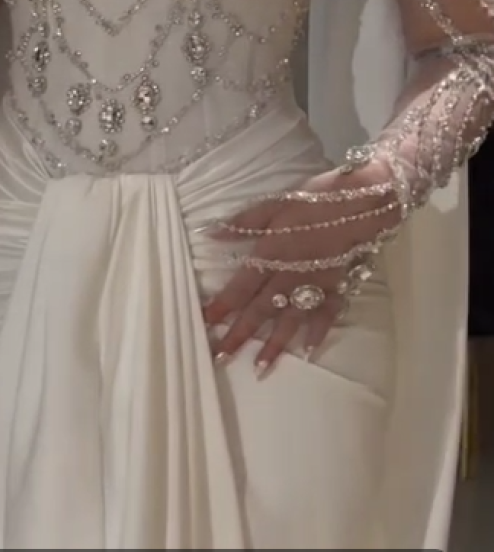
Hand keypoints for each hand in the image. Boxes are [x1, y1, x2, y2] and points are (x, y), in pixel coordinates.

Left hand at [203, 164, 398, 374]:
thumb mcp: (273, 203)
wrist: (362, 202)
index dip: (222, 305)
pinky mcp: (337, 286)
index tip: (205, 323)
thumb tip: (212, 234)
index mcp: (271, 254)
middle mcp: (289, 276)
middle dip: (239, 334)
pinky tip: (309, 352)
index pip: (241, 286)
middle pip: (260, 309)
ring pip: (290, 320)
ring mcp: (314, 285)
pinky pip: (326, 315)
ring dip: (274, 345)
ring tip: (259, 369)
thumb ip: (243, 222)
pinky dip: (318, 334)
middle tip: (220, 357)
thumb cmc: (314, 199)